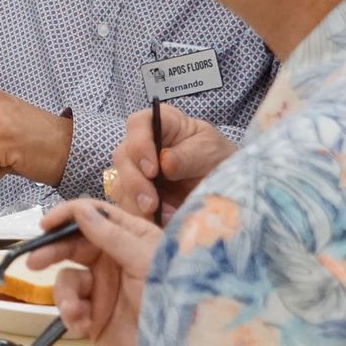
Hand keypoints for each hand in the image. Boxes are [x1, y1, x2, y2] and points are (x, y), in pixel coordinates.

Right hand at [29, 198, 161, 345]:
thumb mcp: (144, 261)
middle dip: (53, 252)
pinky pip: (70, 307)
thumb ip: (112, 235)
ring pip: (67, 279)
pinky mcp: (93, 315)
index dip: (68, 216)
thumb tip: (80, 210)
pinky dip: (72, 315)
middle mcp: (115, 259)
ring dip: (65, 295)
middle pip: (73, 245)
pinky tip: (84, 327)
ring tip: (75, 311)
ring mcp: (103, 288)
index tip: (46, 224)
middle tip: (34, 262)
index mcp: (132, 239)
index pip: (95, 216)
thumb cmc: (170, 300)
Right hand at [109, 103, 237, 221]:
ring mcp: (135, 171)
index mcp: (161, 124)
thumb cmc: (217, 158)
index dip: (139, 144)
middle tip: (151, 202)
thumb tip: (164, 162)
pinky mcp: (135, 195)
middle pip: (123, 156)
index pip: (138, 124)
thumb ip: (187, 155)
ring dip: (133, 201)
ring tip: (153, 214)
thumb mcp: (210, 151)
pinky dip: (137, 215)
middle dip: (134, 181)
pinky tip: (153, 221)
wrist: (226, 186)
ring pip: (120, 183)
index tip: (152, 169)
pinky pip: (126, 205)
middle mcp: (142, 145)